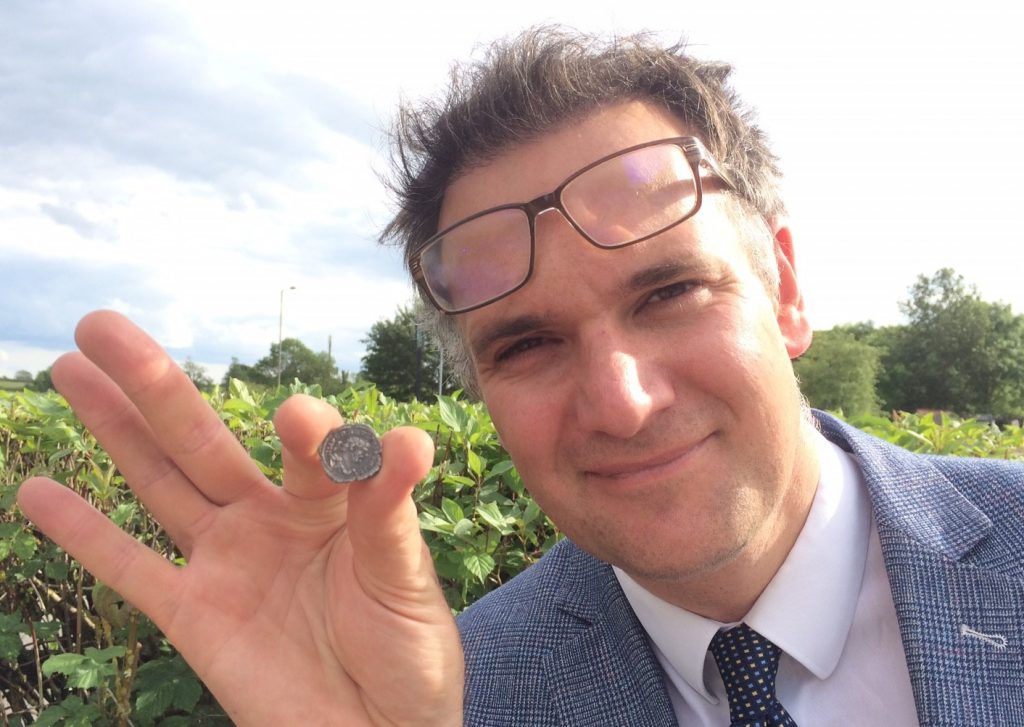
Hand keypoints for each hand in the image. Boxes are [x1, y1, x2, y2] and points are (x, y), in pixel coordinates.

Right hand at [17, 311, 463, 724]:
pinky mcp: (194, 617)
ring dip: (113, 430)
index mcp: (333, 502)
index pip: (310, 451)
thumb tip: (405, 439)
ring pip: (159, 484)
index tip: (301, 418)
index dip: (306, 433)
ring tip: (68, 367)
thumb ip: (389, 515)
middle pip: (203, 441)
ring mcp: (227, 563)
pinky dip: (86, 534)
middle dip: (157, 385)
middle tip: (105, 325)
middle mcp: (271, 519)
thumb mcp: (407, 580)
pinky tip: (40, 491)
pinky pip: (132, 570)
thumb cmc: (411, 656)